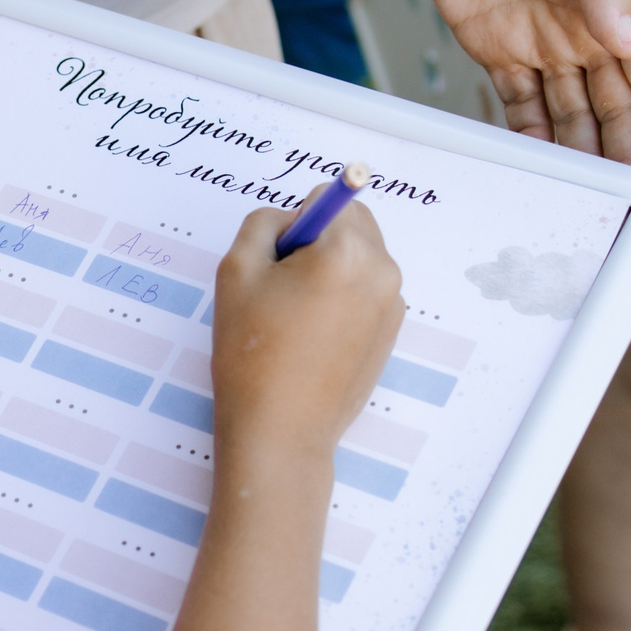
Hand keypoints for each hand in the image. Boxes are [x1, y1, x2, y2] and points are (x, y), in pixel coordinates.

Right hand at [208, 196, 402, 456]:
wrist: (281, 430)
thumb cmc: (253, 353)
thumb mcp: (236, 270)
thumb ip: (263, 224)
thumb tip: (290, 222)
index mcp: (349, 251)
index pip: (328, 199)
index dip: (293, 225)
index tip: (278, 263)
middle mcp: (383, 271)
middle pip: (352, 223)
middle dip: (317, 240)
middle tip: (281, 287)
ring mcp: (393, 303)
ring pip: (359, 256)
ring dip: (329, 268)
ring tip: (294, 316)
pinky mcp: (391, 330)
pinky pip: (366, 289)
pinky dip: (342, 297)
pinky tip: (312, 336)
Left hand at [390, 0, 630, 180]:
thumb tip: (628, 43)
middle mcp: (594, 23)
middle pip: (625, 109)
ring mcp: (545, 36)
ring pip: (576, 116)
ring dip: (587, 161)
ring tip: (589, 214)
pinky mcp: (495, 41)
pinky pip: (520, 106)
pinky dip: (531, 142)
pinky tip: (539, 178)